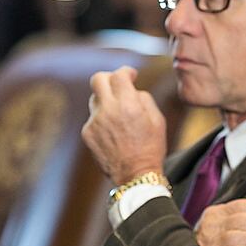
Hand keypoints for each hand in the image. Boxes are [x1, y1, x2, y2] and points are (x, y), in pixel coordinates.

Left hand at [81, 66, 166, 184]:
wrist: (136, 174)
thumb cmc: (151, 147)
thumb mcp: (157, 120)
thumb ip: (144, 99)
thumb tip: (133, 90)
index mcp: (128, 105)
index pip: (119, 75)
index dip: (126, 71)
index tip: (132, 75)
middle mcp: (107, 110)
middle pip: (97, 79)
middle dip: (109, 78)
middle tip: (119, 85)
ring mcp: (94, 122)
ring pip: (95, 99)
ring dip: (107, 100)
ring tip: (120, 115)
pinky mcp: (87, 133)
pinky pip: (94, 117)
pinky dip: (103, 118)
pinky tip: (115, 132)